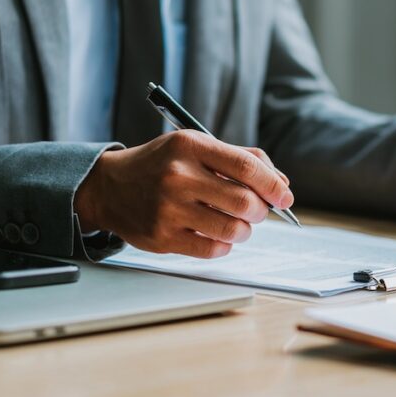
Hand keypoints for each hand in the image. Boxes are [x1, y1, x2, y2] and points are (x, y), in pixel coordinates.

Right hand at [74, 130, 292, 257]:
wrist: (110, 187)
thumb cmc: (162, 165)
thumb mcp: (196, 146)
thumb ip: (240, 159)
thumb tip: (281, 183)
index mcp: (190, 146)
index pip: (247, 167)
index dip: (274, 185)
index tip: (285, 197)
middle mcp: (178, 176)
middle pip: (244, 202)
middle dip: (261, 211)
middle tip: (258, 211)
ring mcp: (168, 208)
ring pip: (232, 229)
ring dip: (244, 230)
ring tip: (236, 223)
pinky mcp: (162, 237)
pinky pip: (212, 249)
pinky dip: (224, 245)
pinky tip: (216, 234)